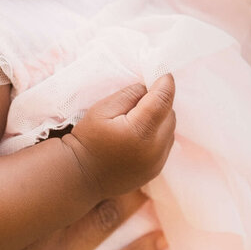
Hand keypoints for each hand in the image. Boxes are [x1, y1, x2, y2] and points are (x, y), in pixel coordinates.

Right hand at [64, 76, 175, 199]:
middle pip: (170, 115)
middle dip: (160, 102)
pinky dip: (157, 135)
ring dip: (160, 119)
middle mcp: (154, 150)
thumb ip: (128, 95)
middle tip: (141, 98)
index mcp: (140, 132)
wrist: (80, 176)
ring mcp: (157, 163)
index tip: (162, 73)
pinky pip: (165, 144)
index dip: (165, 83)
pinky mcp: (156, 170)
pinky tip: (140, 134)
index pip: (163, 100)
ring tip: (139, 117)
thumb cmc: (87, 140)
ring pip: (170, 130)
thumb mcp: (101, 110)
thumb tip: (148, 88)